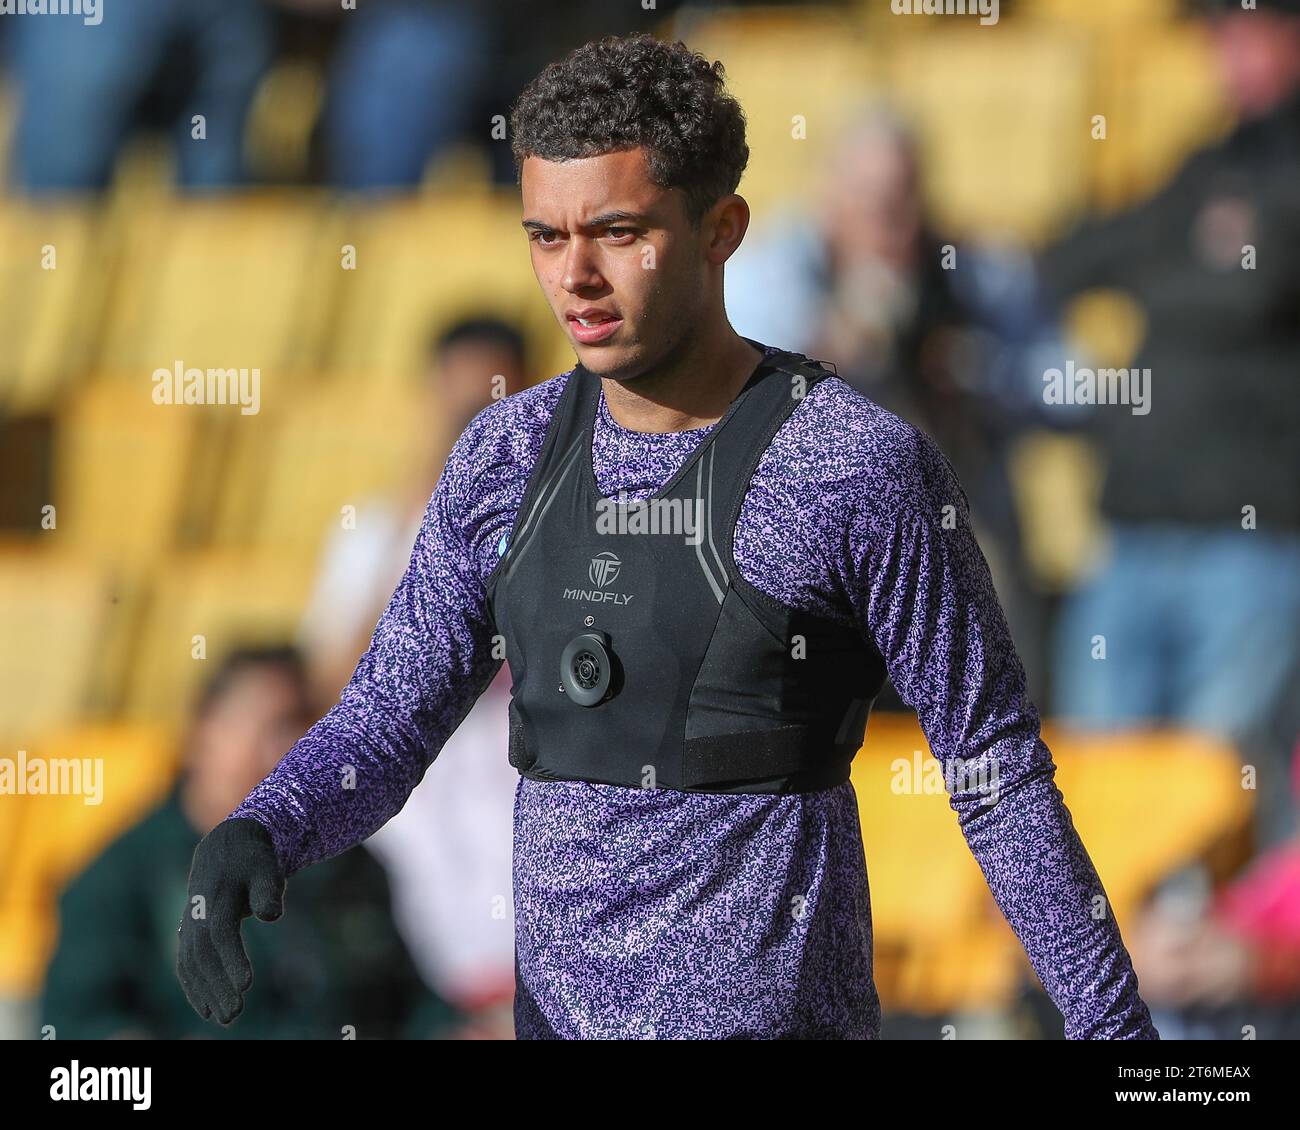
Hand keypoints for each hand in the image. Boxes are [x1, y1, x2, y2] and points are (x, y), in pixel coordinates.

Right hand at [176, 818, 284, 1024]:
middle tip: (234, 1014)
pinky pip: (186, 963)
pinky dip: (193, 986)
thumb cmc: (254, 861)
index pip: (221, 933)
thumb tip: (272, 915)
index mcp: (218, 896)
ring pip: (191, 963)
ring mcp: (190, 923)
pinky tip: (205, 1008)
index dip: (232, 959)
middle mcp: (198, 913)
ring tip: (224, 1018)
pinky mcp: (189, 932)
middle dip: (217, 985)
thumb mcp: (266, 868)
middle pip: (204, 955)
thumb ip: (268, 890)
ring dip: (205, 992)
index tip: (246, 985)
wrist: (227, 847)